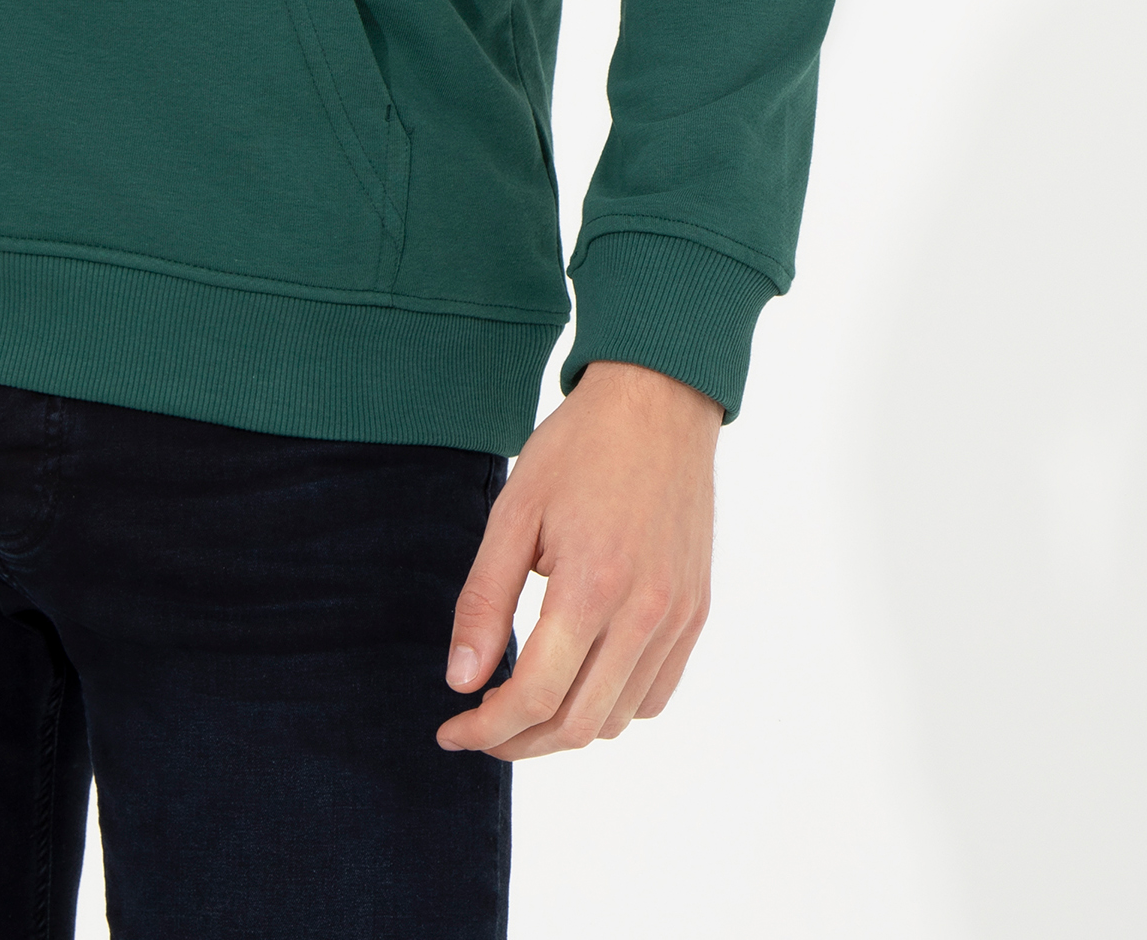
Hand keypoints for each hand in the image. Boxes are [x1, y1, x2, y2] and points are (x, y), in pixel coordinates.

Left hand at [436, 359, 720, 760]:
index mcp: (591, 586)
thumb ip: (485, 601)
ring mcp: (676, 617)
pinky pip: (655, 694)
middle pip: (577, 725)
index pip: (536, 696)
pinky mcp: (695, 612)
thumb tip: (460, 680)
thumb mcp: (513, 511)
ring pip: (619, 719)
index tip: (451, 729)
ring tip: (521, 710)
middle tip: (478, 729)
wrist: (659, 403)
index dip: (486, 729)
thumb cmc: (579, 448)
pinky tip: (577, 684)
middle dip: (518, 742)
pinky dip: (612, 709)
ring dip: (564, 731)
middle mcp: (643, 613)